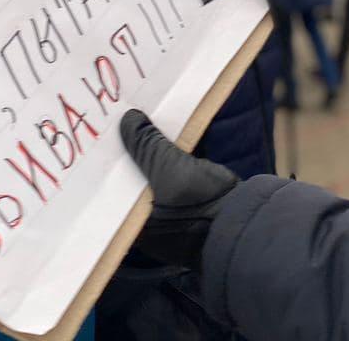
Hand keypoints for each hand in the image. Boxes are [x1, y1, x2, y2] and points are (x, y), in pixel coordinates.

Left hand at [120, 109, 238, 271]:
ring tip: (141, 121)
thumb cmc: (198, 204)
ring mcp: (173, 213)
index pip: (113, 192)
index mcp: (135, 228)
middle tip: (121, 123)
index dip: (110, 164)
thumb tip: (128, 118)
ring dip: (153, 152)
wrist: (244, 220)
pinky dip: (172, 155)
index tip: (104, 137)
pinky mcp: (193, 200)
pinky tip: (168, 132)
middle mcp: (150, 223)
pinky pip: (175, 174)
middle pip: (134, 180)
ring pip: (155, 175)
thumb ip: (146, 144)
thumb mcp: (167, 169)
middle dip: (131, 154)